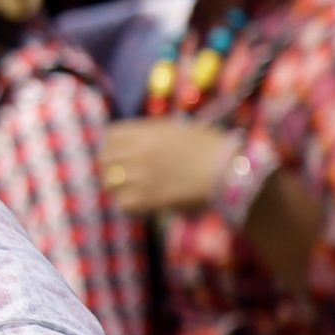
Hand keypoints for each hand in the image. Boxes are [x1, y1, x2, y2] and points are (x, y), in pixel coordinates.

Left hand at [99, 119, 233, 216]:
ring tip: (129, 190)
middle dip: (110, 165)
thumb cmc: (213, 148)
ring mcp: (140, 175)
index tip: (119, 151)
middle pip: (104, 158)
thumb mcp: (182, 129)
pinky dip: (128, 204)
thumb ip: (156, 132)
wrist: (229, 171)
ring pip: (109, 181)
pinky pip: (122, 203)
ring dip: (117, 186)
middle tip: (120, 174)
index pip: (111, 134)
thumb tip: (143, 137)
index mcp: (146, 132)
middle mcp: (138, 151)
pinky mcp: (146, 198)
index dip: (113, 143)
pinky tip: (140, 204)